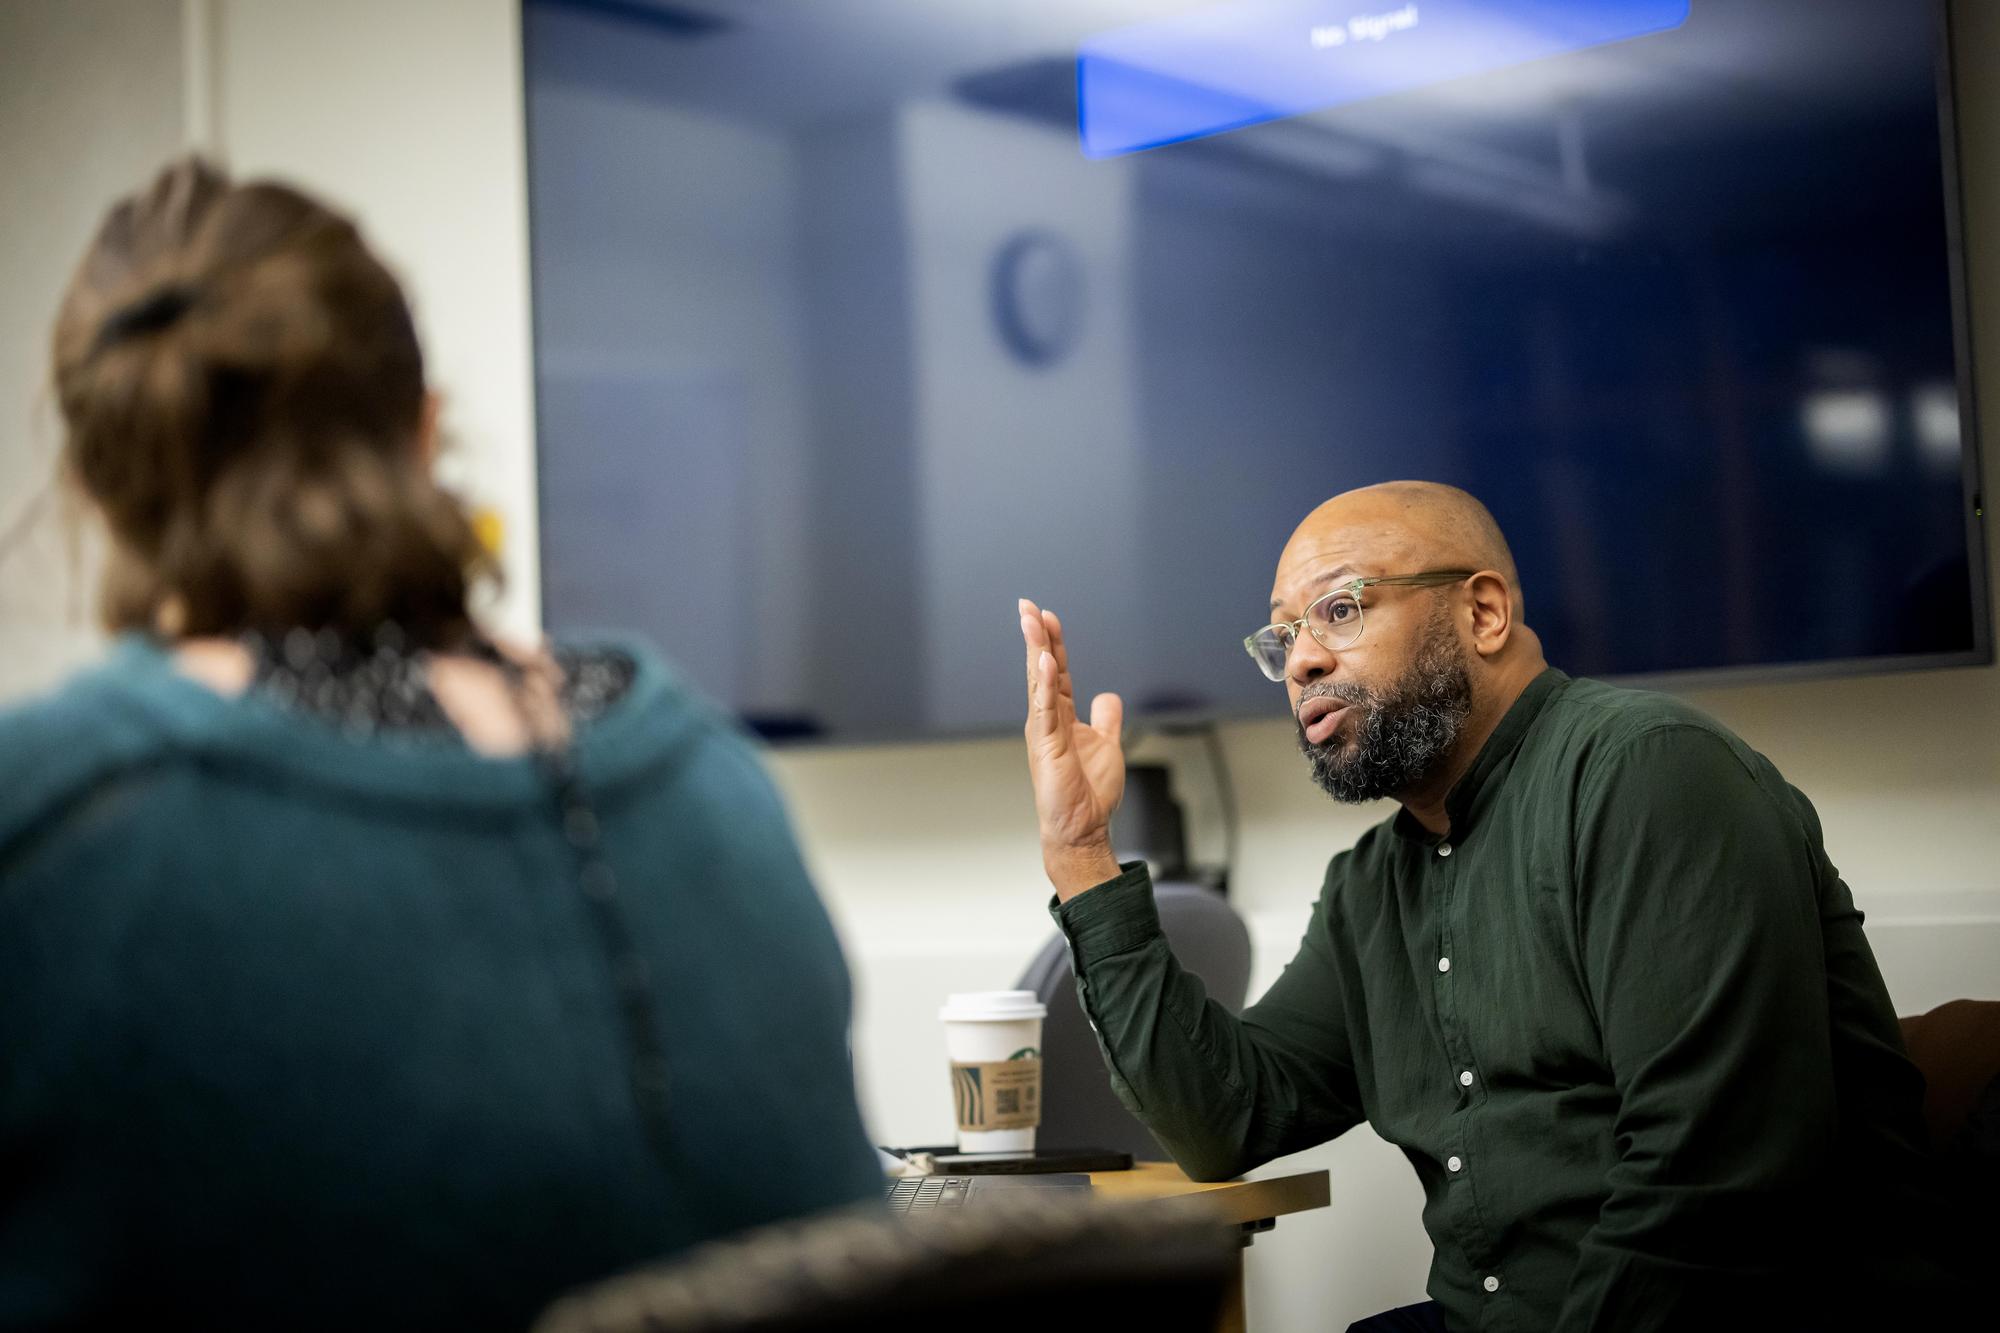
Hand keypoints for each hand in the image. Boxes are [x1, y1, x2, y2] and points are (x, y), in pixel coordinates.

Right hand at [1019, 599, 1126, 900]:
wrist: (1082, 827)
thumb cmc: (1089, 793)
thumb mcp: (1106, 744)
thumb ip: (1106, 718)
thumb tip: (1108, 695)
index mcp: (1061, 717)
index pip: (1056, 672)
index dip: (1053, 643)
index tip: (1047, 615)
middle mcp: (1048, 720)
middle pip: (1042, 669)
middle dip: (1036, 636)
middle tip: (1027, 606)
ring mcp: (1045, 732)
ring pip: (1039, 682)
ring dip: (1036, 650)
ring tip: (1031, 620)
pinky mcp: (1048, 746)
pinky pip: (1047, 708)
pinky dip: (1045, 683)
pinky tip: (1045, 659)